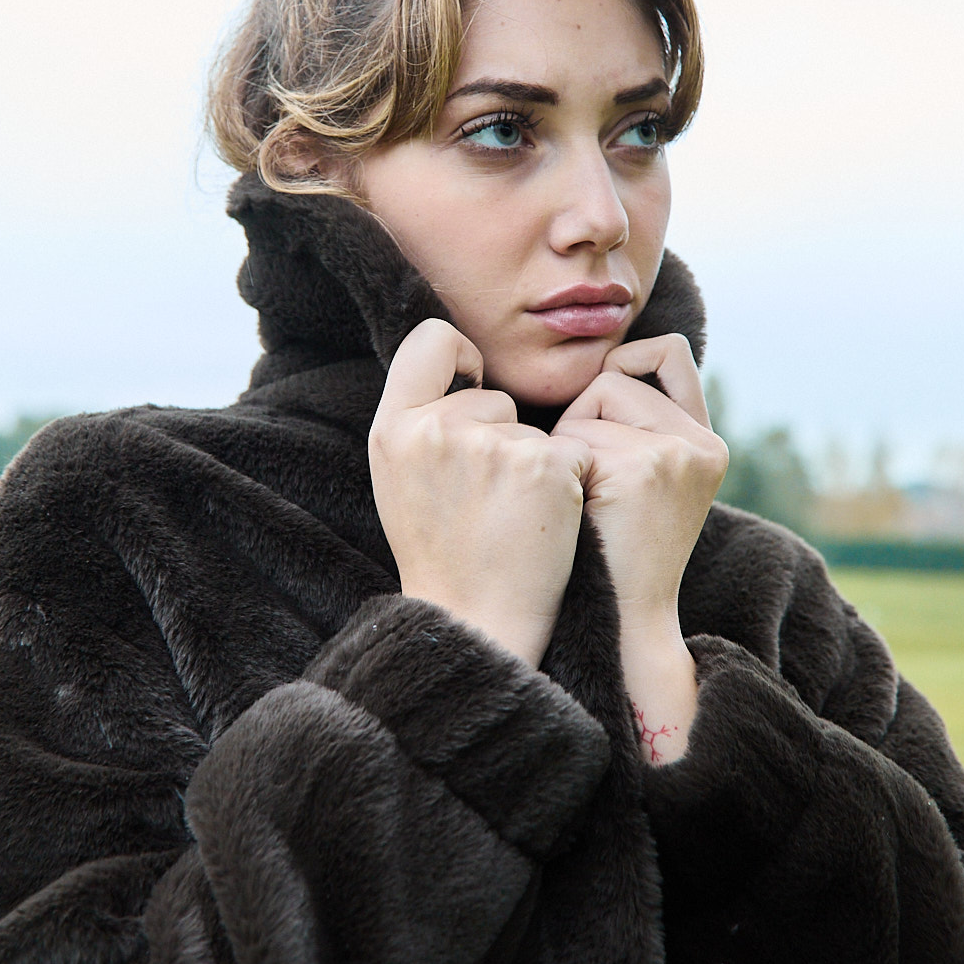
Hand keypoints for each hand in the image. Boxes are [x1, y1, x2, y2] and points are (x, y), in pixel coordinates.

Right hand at [369, 319, 590, 667]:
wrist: (478, 624)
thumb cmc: (443, 554)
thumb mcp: (403, 479)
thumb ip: (421, 419)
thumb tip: (457, 360)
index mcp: (393, 430)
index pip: (431, 339)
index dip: (459, 359)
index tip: (470, 389)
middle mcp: (437, 429)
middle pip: (492, 396)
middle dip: (500, 438)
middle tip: (486, 504)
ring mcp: (494, 445)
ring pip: (532, 429)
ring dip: (534, 466)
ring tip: (511, 520)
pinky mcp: (547, 466)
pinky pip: (571, 451)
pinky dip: (568, 484)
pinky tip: (544, 524)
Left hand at [552, 334, 727, 761]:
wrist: (618, 621)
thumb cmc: (607, 551)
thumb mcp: (634, 479)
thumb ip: (632, 424)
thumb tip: (598, 358)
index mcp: (704, 442)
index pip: (667, 352)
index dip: (627, 359)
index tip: (598, 403)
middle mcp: (702, 442)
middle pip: (616, 376)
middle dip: (584, 417)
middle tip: (591, 484)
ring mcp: (679, 452)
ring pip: (595, 398)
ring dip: (570, 442)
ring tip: (588, 500)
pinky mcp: (648, 466)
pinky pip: (576, 432)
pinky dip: (564, 468)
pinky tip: (583, 512)